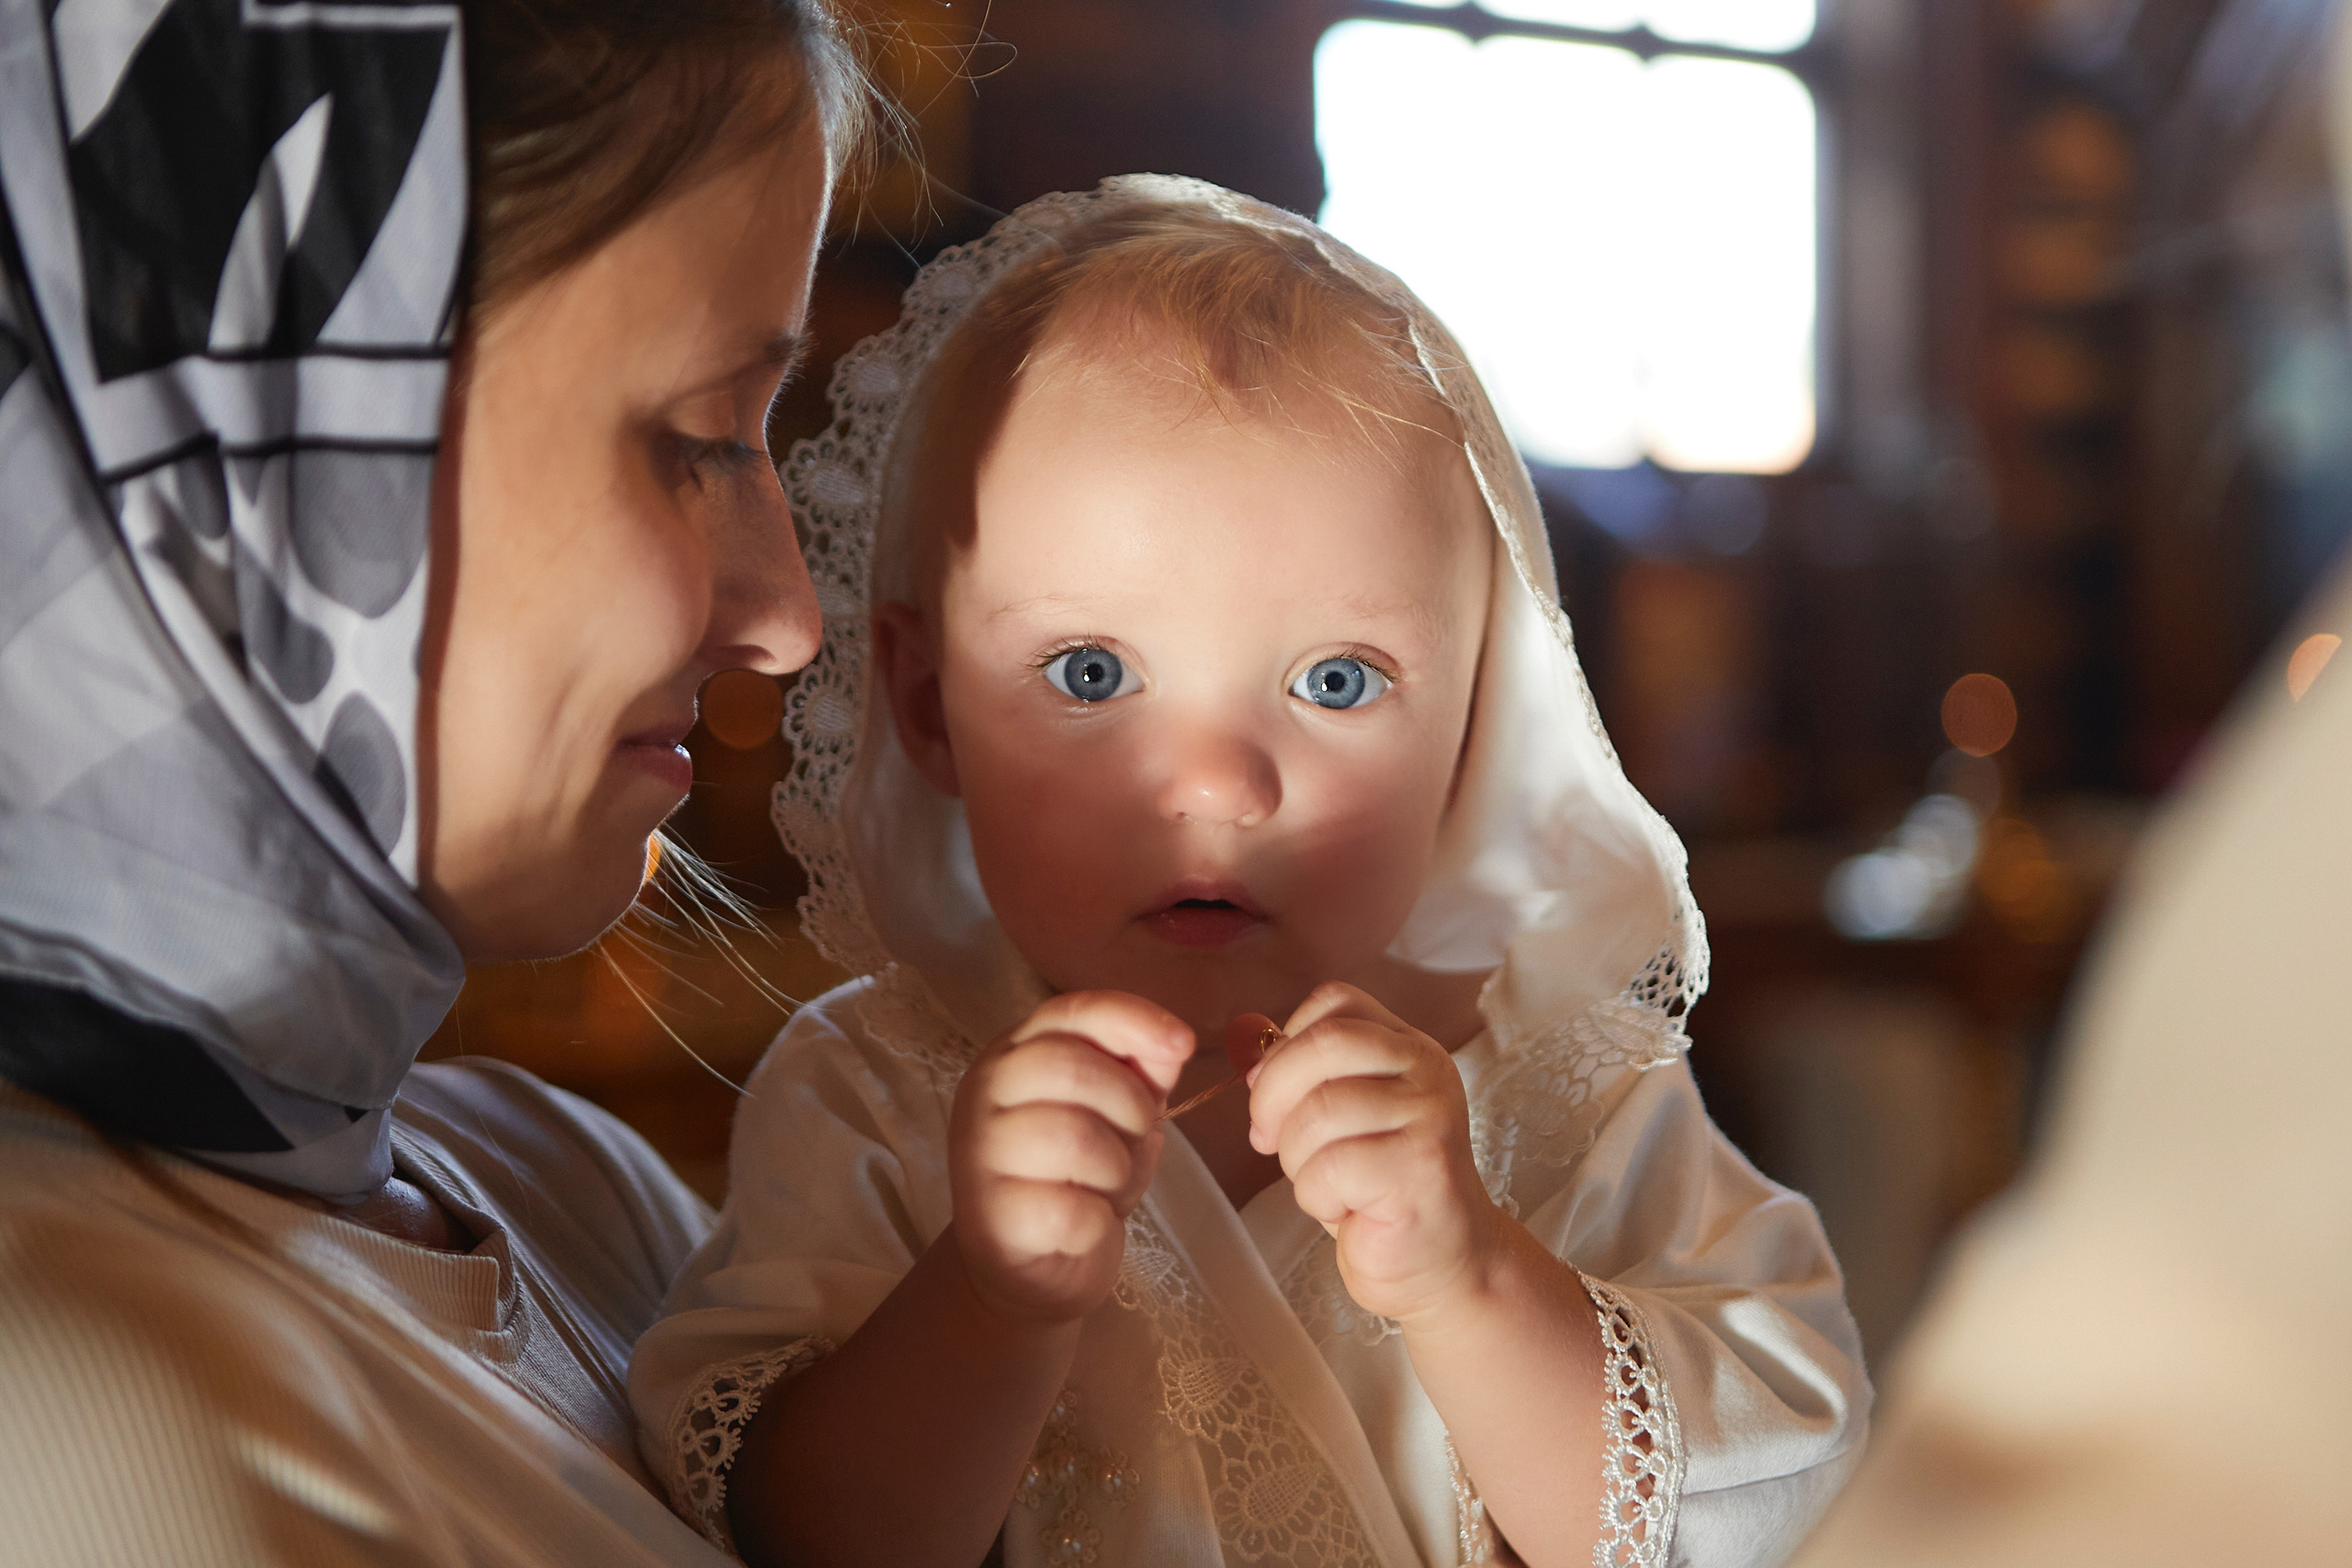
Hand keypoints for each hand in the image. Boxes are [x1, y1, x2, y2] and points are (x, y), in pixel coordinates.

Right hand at [948, 991, 1193, 1324]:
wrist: (1027, 1269)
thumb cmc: (1076, 1178)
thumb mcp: (1114, 1115)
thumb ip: (1138, 1074)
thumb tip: (1171, 1044)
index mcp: (1014, 1053)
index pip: (1071, 1011)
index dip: (1133, 1019)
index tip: (1182, 1044)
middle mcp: (985, 1092)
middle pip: (1072, 1068)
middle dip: (1131, 1105)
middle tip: (1137, 1137)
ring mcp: (980, 1154)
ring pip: (1074, 1137)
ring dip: (1117, 1168)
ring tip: (1107, 1186)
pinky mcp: (992, 1218)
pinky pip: (1071, 1209)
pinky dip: (1099, 1221)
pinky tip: (1086, 1224)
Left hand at [1246, 983, 1502, 1325]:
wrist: (1442, 1263)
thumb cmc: (1383, 1192)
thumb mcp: (1344, 1119)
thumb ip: (1308, 1079)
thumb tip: (1251, 1055)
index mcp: (1406, 1047)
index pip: (1334, 1001)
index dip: (1285, 1044)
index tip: (1274, 1094)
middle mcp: (1426, 1070)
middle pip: (1323, 1044)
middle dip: (1273, 1096)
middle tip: (1267, 1140)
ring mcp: (1430, 1115)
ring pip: (1318, 1112)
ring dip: (1296, 1160)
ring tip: (1326, 1185)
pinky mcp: (1422, 1167)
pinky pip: (1330, 1168)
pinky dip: (1317, 1196)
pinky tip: (1347, 1209)